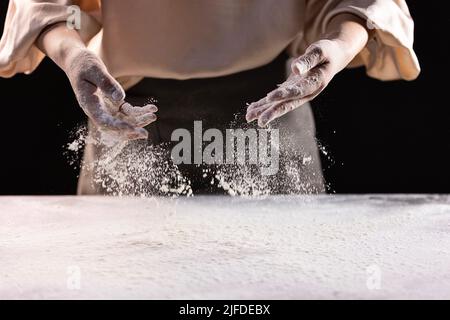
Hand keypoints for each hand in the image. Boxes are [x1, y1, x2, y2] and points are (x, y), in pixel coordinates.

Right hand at [64, 48, 156, 139]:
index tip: (132, 129)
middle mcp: (97, 110)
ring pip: (124, 120)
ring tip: (153, 116)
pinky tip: (152, 108)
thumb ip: (106, 83)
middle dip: (131, 130)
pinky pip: (128, 111)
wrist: (77, 61)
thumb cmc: (83, 63)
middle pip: (115, 126)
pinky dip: (140, 111)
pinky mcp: (113, 104)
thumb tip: (120, 98)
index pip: (103, 121)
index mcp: (89, 104)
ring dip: (139, 121)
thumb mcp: (94, 70)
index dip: (117, 127)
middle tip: (145, 134)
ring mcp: (106, 108)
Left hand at [246, 14, 369, 126]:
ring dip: (265, 111)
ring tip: (249, 117)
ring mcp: (298, 94)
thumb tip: (295, 68)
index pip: (297, 91)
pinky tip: (252, 109)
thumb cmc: (328, 51)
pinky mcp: (291, 91)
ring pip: (280, 104)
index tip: (270, 97)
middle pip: (288, 104)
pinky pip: (277, 100)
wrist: (334, 57)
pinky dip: (264, 104)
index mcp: (315, 84)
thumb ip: (309, 60)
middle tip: (260, 121)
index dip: (283, 94)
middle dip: (273, 112)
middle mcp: (306, 93)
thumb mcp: (321, 51)